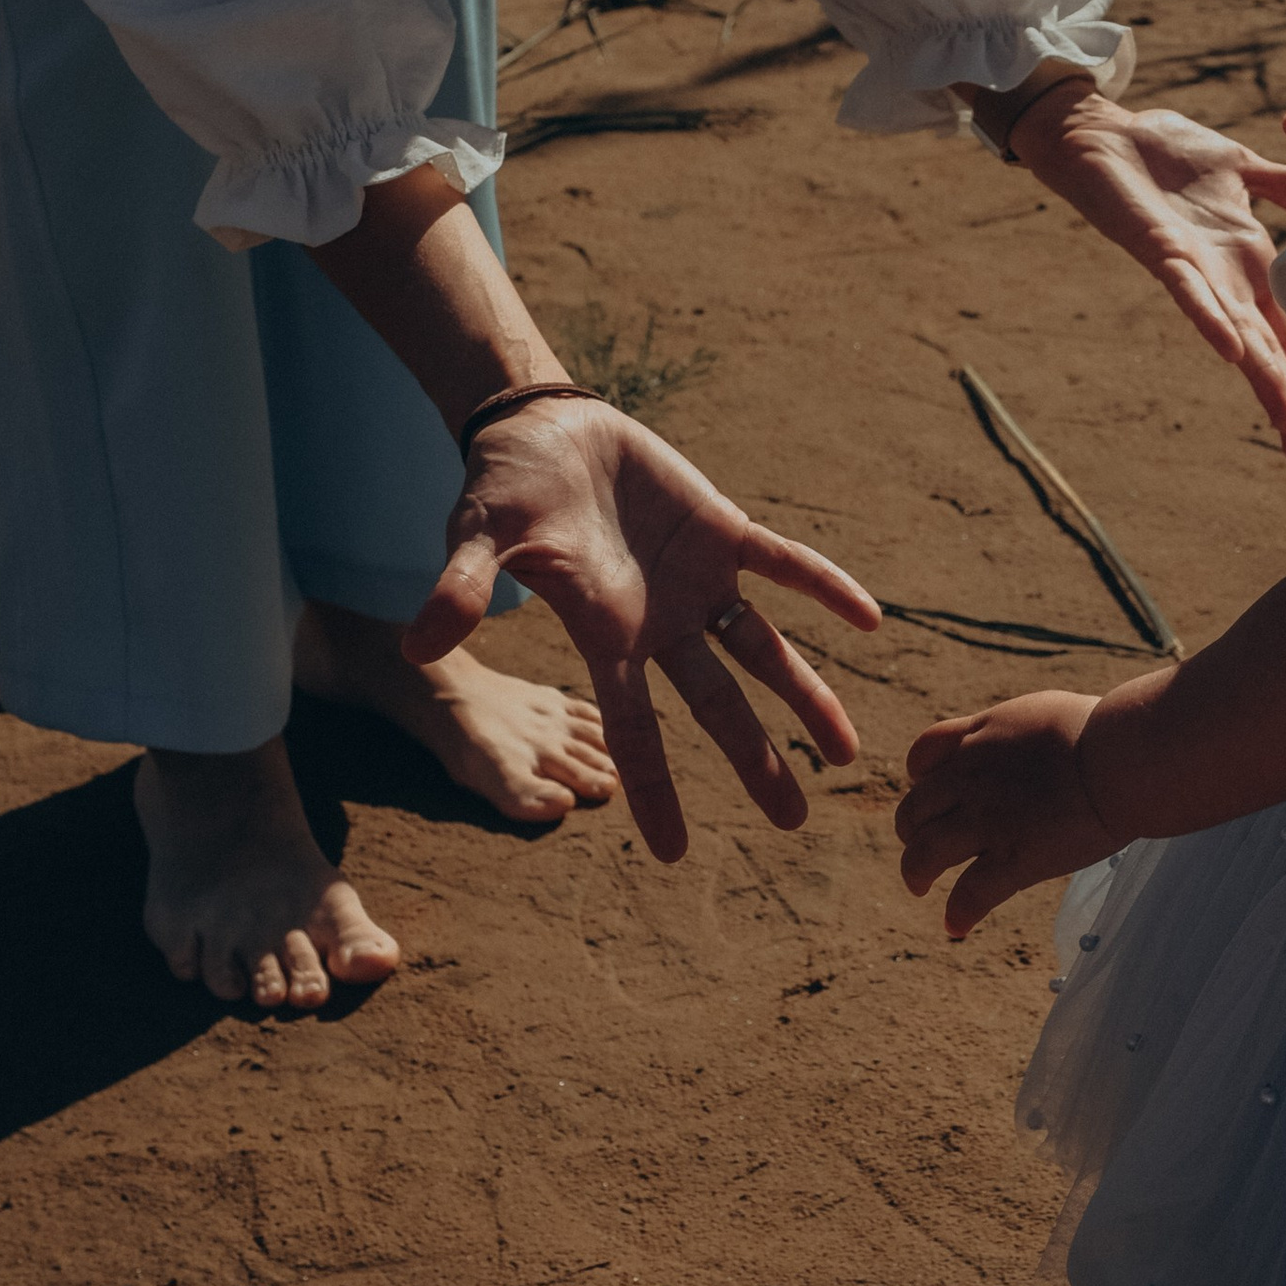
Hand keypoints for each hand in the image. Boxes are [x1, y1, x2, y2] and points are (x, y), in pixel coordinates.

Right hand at [406, 400, 880, 861]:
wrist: (544, 428)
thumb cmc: (502, 489)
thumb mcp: (476, 537)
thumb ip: (459, 591)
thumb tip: (416, 645)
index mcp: (604, 639)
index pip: (635, 730)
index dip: (655, 791)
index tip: (675, 857)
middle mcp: (658, 624)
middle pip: (717, 707)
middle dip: (756, 762)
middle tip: (796, 823)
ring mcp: (695, 581)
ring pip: (761, 651)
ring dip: (806, 697)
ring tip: (846, 753)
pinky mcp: (722, 530)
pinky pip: (784, 565)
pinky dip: (825, 588)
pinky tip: (870, 619)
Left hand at [896, 689, 1115, 937]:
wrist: (1122, 758)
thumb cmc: (1100, 730)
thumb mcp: (1040, 710)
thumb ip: (1015, 730)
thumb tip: (1022, 742)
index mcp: (979, 738)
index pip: (922, 757)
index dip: (919, 779)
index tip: (929, 792)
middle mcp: (971, 780)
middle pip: (914, 811)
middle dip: (911, 831)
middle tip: (921, 848)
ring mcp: (988, 822)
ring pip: (925, 856)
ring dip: (915, 874)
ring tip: (919, 887)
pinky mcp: (1013, 860)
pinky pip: (970, 896)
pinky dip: (958, 914)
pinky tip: (956, 926)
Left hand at [1008, 87, 1285, 460]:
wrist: (1101, 132)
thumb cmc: (1165, 153)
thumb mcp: (1245, 167)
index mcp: (1249, 261)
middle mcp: (1223, 277)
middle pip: (1266, 349)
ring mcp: (1193, 267)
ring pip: (1235, 332)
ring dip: (1262, 376)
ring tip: (1285, 422)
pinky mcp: (1160, 248)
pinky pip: (1188, 288)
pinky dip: (1210, 318)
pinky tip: (1231, 350)